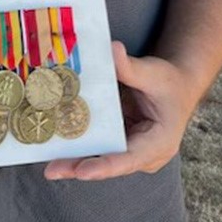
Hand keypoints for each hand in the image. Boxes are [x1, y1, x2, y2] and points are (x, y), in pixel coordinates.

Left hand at [44, 40, 197, 180]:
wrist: (175, 87)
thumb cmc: (168, 82)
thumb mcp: (153, 73)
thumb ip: (130, 67)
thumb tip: (112, 49)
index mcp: (159, 143)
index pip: (129, 159)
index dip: (104, 166)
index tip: (82, 171)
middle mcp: (143, 154)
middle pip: (108, 163)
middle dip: (78, 166)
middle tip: (51, 171)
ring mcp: (129, 150)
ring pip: (99, 157)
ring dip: (72, 159)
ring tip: (46, 162)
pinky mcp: (117, 142)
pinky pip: (96, 145)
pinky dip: (76, 143)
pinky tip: (52, 141)